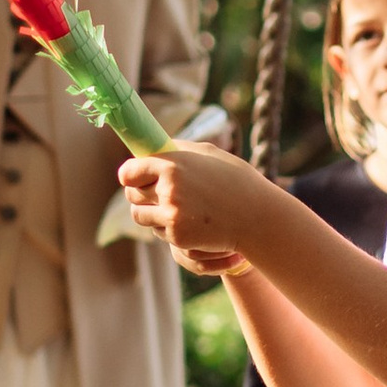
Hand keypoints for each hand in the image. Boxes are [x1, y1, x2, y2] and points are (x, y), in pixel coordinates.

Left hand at [120, 142, 274, 271]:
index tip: (133, 178)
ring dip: (151, 214)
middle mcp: (168, 189)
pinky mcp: (178, 237)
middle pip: (132, 195)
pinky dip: (169, 229)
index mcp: (172, 165)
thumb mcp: (207, 154)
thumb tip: (152, 150)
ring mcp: (172, 215)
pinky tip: (189, 223)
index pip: (129, 172)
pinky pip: (159, 233)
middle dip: (140, 195)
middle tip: (154, 195)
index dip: (129, 176)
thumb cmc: (236, 181)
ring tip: (173, 209)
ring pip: (141, 216)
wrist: (257, 216)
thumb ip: (177, 152)